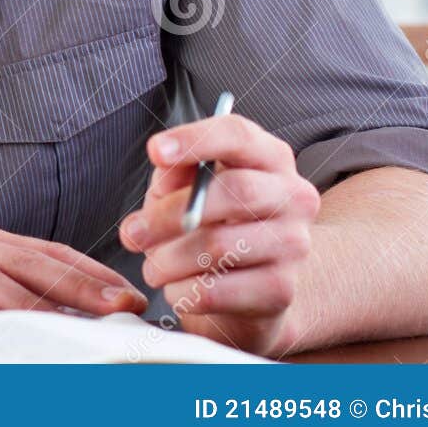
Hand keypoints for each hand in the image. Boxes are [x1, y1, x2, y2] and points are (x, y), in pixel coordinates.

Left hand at [119, 112, 321, 356]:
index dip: (195, 139)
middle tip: (133, 234)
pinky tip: (177, 289)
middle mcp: (292, 196)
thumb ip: (175, 173)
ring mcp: (294, 244)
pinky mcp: (282, 289)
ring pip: (220, 245)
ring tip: (152, 268)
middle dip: (170, 214)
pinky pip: (219, 289)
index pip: (238, 135)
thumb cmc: (216, 224)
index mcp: (269, 157)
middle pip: (234, 191)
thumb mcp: (190, 188)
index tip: (156, 151)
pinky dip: (184, 291)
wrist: (257, 286)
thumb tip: (166, 170)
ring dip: (169, 260)